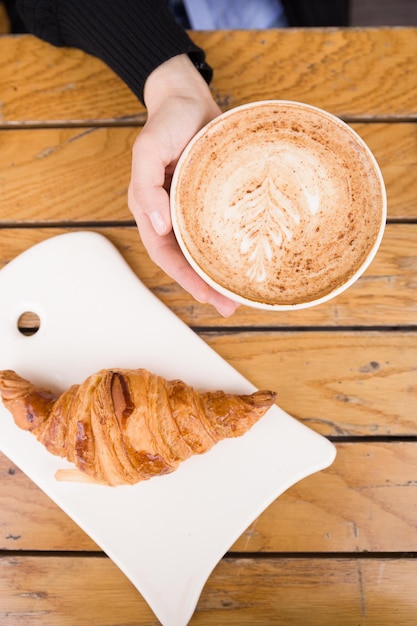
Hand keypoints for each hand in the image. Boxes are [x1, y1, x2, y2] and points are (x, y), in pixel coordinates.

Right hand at [128, 54, 238, 316]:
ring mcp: (195, 208)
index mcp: (152, 210)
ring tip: (245, 291)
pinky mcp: (215, 199)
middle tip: (231, 305)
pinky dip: (233, 245)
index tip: (208, 297)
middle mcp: (173, 215)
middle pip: (189, 259)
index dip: (185, 278)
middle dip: (207, 285)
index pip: (166, 254)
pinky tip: (251, 256)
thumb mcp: (148, 149)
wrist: (188, 98)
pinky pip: (223, 227)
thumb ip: (147, 187)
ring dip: (222, 271)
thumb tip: (158, 226)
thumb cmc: (166, 122)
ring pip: (207, 248)